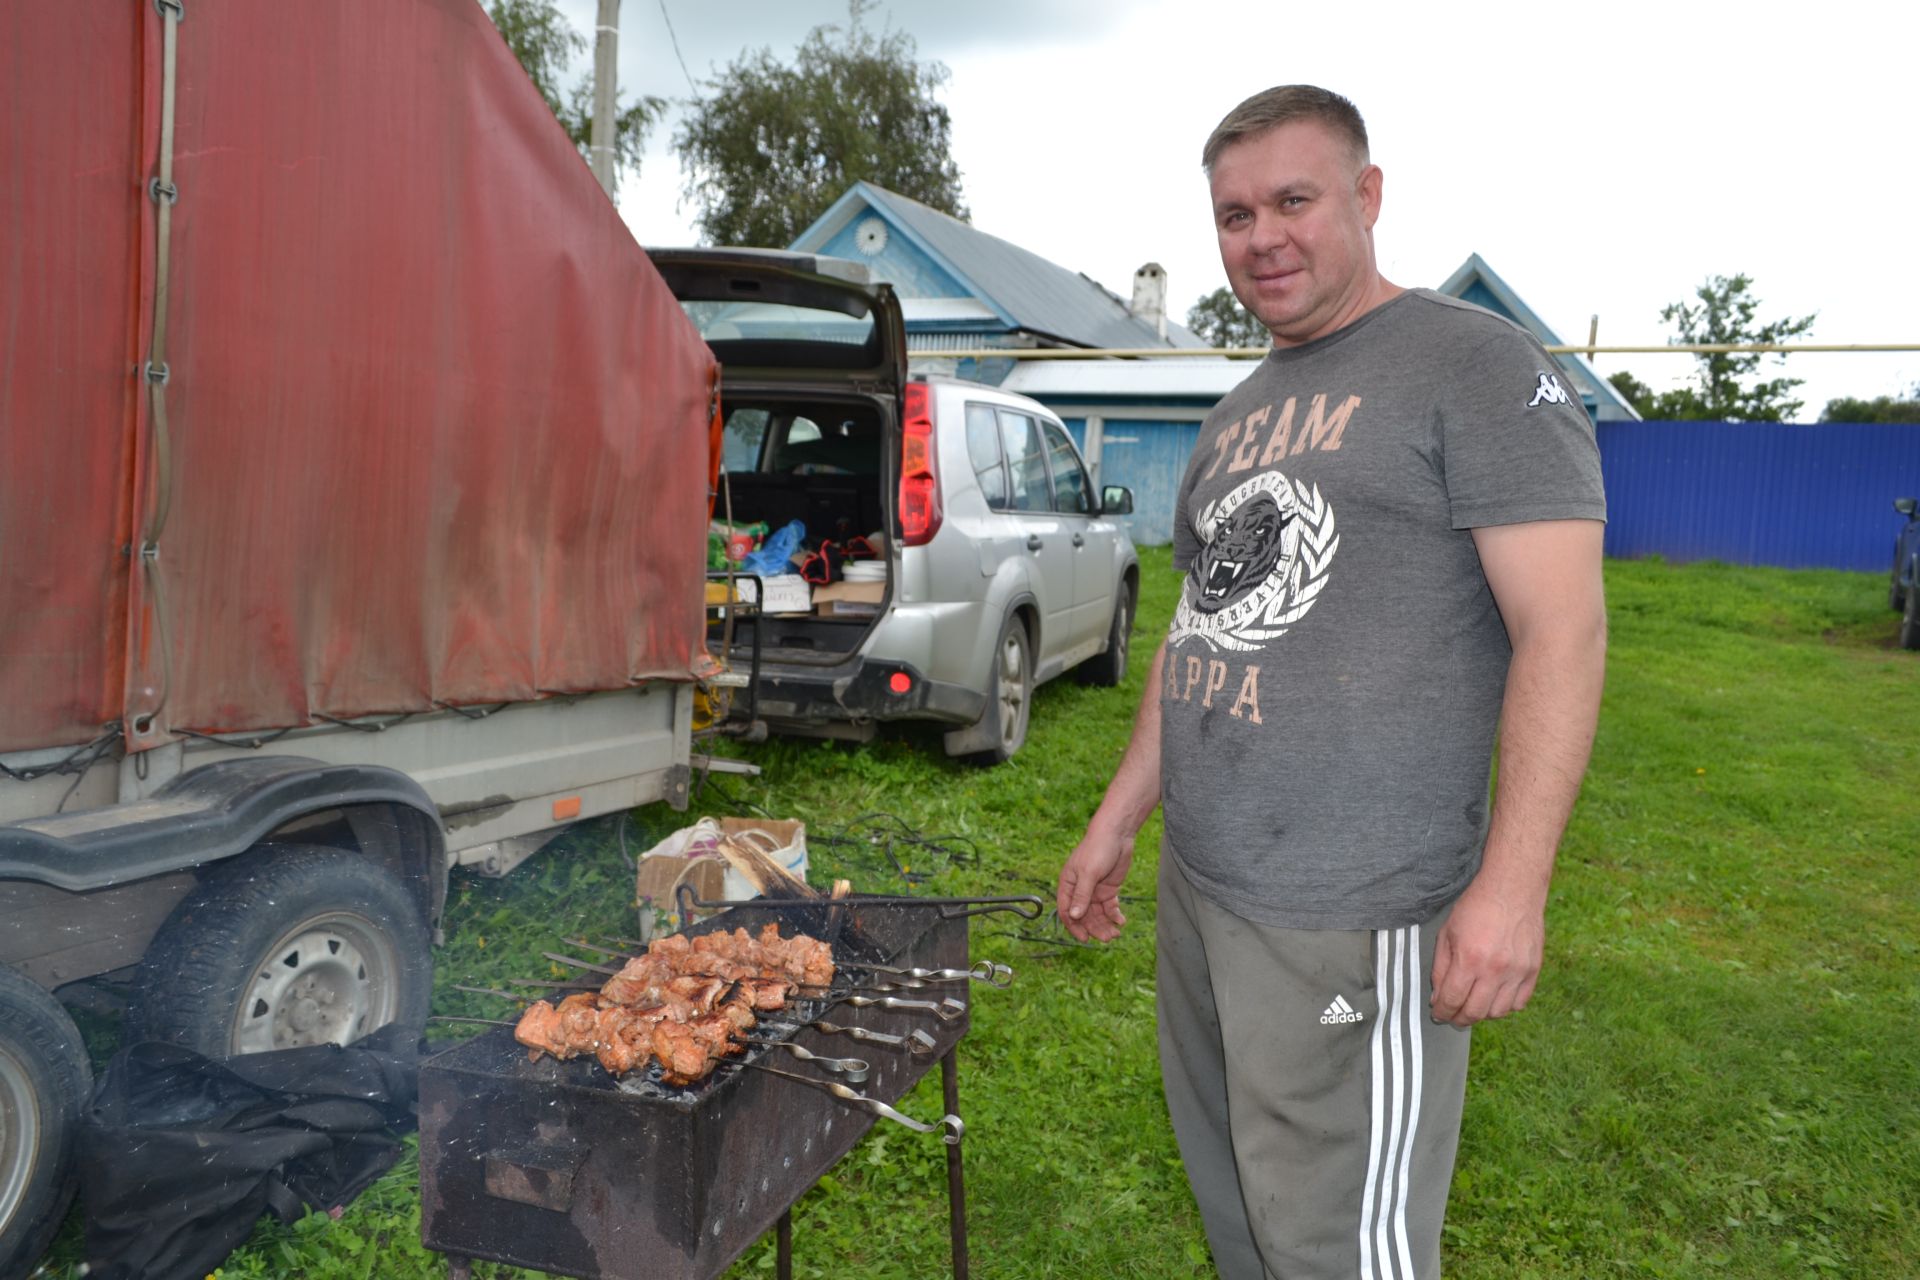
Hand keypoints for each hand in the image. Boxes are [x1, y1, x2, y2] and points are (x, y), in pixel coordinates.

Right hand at [1056, 826, 1134, 941]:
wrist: (1117, 835)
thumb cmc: (1098, 849)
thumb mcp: (1089, 873)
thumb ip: (1082, 895)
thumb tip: (1074, 916)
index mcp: (1068, 884)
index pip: (1067, 910)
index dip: (1074, 926)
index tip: (1085, 938)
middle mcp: (1080, 890)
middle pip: (1084, 916)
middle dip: (1095, 928)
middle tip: (1108, 938)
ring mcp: (1094, 891)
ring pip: (1097, 914)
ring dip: (1105, 925)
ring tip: (1116, 934)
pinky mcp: (1108, 890)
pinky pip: (1109, 908)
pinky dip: (1114, 916)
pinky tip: (1121, 921)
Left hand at [1428, 878, 1544, 1027]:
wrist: (1512, 889)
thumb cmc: (1476, 908)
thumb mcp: (1447, 933)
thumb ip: (1440, 968)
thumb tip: (1438, 996)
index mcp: (1470, 959)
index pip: (1452, 999)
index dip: (1442, 1011)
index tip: (1438, 1013)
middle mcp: (1495, 970)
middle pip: (1475, 1012)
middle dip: (1459, 1019)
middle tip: (1453, 1016)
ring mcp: (1517, 972)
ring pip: (1498, 1012)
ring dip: (1482, 1014)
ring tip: (1473, 1004)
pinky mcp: (1533, 970)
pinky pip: (1520, 1003)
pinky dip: (1505, 1006)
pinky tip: (1495, 997)